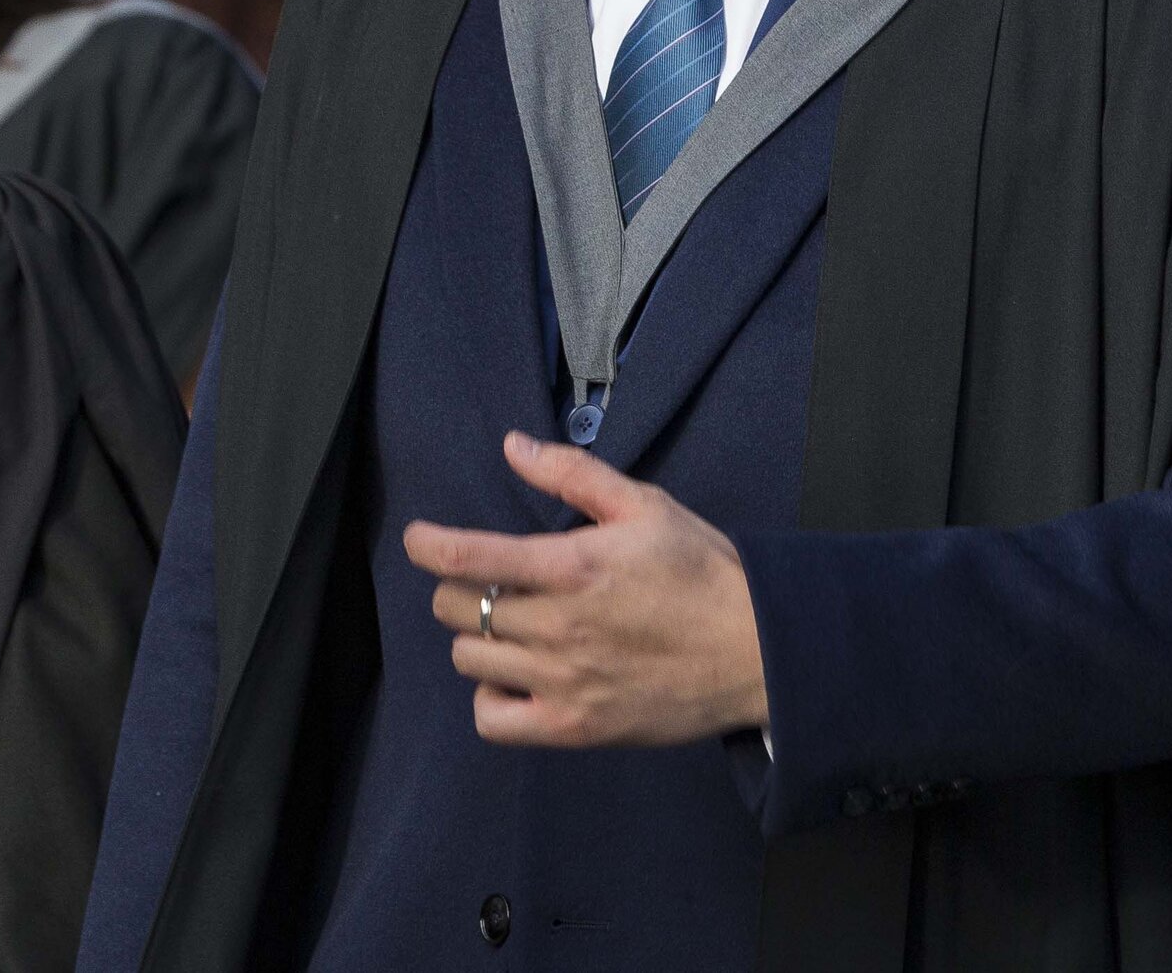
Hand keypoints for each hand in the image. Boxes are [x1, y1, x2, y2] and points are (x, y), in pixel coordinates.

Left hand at [402, 431, 767, 748]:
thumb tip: (513, 446)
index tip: (417, 540)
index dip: (429, 546)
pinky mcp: (574, 726)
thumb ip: (573, 474)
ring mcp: (564, 681)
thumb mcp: (645, 505)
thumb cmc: (701, 571)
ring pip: (471, 660)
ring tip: (509, 626)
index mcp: (574, 566)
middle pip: (458, 609)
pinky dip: (491, 698)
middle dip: (458, 588)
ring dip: (476, 638)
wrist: (754, 651)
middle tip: (487, 581)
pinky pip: (494, 720)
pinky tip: (516, 677)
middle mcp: (560, 626)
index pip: (471, 557)